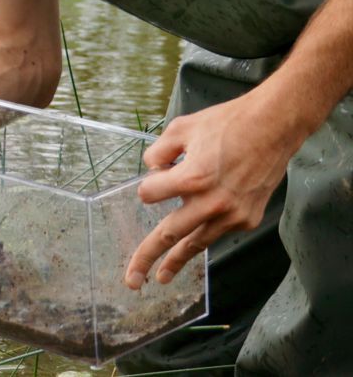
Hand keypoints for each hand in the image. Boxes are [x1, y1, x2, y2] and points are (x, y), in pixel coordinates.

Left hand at [124, 89, 297, 288]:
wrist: (274, 128)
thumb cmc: (226, 124)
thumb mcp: (180, 128)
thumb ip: (158, 153)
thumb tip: (152, 172)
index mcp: (192, 178)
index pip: (149, 195)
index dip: (147, 187)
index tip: (154, 179)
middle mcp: (212, 203)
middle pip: (169, 235)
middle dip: (147, 258)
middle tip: (131, 279)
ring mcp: (232, 215)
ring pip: (196, 243)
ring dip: (176, 261)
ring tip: (161, 278)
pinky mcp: (248, 220)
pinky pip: (217, 232)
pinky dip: (204, 233)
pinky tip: (193, 239)